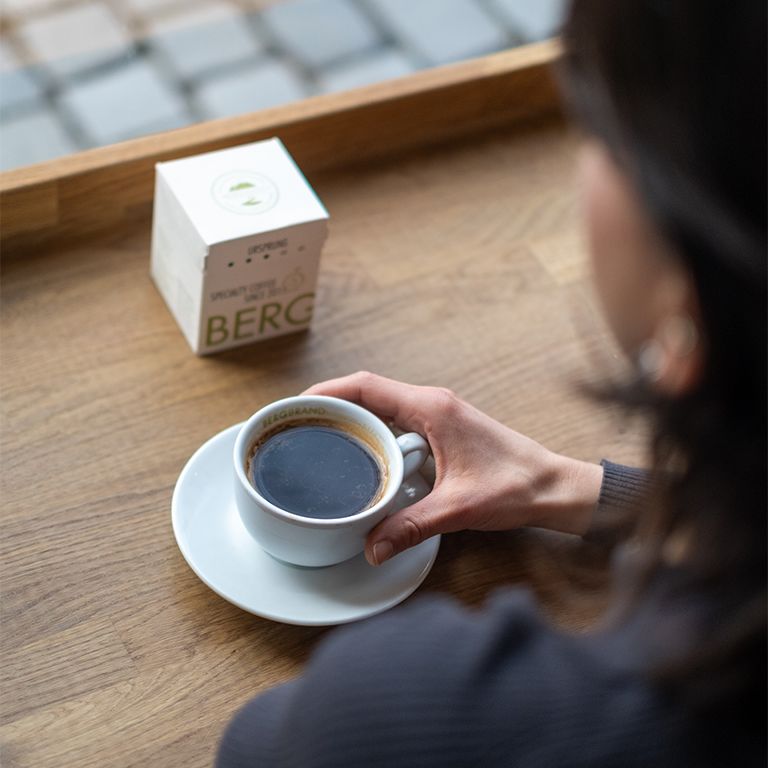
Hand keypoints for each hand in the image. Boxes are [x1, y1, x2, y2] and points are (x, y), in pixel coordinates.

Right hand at [303, 373, 603, 565]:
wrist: (552, 486)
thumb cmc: (516, 485)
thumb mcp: (458, 508)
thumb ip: (411, 526)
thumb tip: (371, 546)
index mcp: (432, 408)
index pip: (367, 387)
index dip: (328, 391)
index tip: (299, 404)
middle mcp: (432, 403)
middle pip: (368, 392)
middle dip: (331, 404)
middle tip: (299, 425)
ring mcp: (437, 415)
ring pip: (381, 405)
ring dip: (351, 417)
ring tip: (319, 437)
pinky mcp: (441, 430)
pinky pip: (396, 421)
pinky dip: (372, 431)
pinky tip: (359, 456)